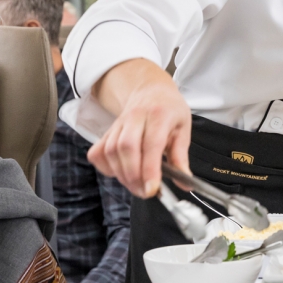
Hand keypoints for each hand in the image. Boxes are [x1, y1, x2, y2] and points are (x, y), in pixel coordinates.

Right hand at [89, 59, 192, 196]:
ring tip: (136, 186)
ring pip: (111, 151)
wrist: (150, 91)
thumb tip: (184, 183)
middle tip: (144, 192)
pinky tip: (120, 173)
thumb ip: (181, 158)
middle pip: (126, 147)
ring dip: (121, 174)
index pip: (151, 143)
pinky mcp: (106, 131)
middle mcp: (136, 117)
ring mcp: (118, 123)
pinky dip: (105, 167)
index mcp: (160, 114)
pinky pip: (98, 152)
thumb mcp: (183, 129)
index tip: (152, 189)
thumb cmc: (169, 111)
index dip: (149, 169)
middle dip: (133, 175)